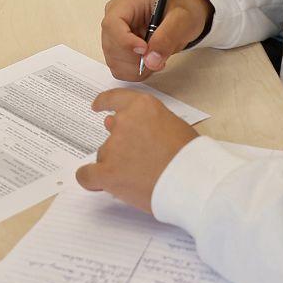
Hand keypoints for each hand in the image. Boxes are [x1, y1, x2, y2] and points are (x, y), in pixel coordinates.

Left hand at [76, 89, 196, 211]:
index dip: (104, 102)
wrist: (195, 181)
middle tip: (135, 159)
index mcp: (142, 106)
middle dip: (120, 144)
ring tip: (140, 179)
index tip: (98, 107)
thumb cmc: (191, 157)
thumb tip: (132, 133)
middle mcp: (124, 122)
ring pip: (104, 155)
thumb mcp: (173, 126)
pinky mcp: (107, 172)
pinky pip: (87, 175)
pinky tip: (98, 184)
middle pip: (111, 132)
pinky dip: (91, 180)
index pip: (115, 98)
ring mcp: (114, 147)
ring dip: (115, 165)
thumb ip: (149, 124)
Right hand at [100, 0, 211, 79]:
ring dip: (135, 68)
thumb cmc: (181, 11)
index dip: (125, 41)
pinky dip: (135, 73)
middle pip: (111, 44)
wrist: (182, 18)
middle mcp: (115, 16)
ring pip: (113, 60)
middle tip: (157, 59)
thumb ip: (167, 37)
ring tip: (156, 60)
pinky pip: (118, 68)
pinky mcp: (117, 49)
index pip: (112, 23)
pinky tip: (149, 63)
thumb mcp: (181, 19)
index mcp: (128, 1)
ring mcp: (114, 34)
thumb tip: (151, 60)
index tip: (144, 50)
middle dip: (134, 59)